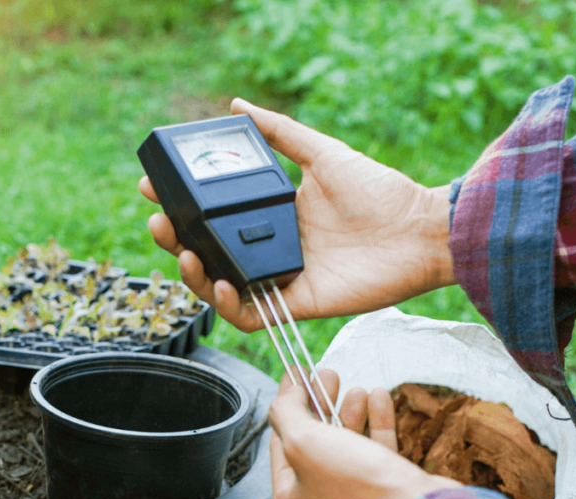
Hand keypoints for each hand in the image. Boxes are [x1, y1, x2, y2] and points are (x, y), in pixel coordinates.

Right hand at [139, 99, 454, 332]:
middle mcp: (270, 248)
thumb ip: (282, 133)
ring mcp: (281, 279)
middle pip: (208, 252)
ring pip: (220, 287)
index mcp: (271, 215)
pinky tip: (220, 284)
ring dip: (193, 274)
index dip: (181, 205)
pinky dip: (229, 306)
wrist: (420, 231)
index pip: (214, 215)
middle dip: (176, 239)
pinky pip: (251, 316)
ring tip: (183, 251)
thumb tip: (237, 106)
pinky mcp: (296, 304)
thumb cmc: (380, 193)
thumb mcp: (323, 154)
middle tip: (159, 220)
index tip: (155, 187)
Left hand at [267, 369, 457, 498]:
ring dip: (351, 415)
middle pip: (313, 447)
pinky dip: (376, 428)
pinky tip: (379, 399)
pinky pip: (374, 460)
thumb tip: (285, 394)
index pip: (279, 446)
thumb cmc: (357, 486)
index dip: (289, 406)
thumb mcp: (305, 441)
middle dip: (322, 407)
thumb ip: (286, 413)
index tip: (298, 377)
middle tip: (328, 377)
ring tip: (357, 388)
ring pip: (346, 451)